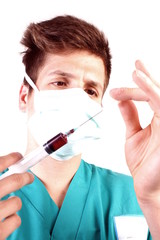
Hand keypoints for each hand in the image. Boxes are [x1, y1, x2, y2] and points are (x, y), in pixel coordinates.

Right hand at [0, 153, 33, 239]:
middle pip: (15, 181)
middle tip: (28, 177)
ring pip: (16, 202)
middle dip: (25, 177)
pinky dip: (12, 219)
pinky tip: (3, 221)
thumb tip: (2, 164)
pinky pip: (16, 220)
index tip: (18, 157)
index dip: (11, 158)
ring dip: (13, 203)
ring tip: (5, 206)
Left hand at [110, 60, 159, 201]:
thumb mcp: (133, 135)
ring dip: (148, 83)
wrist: (145, 186)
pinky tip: (139, 83)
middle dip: (145, 79)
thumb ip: (130, 116)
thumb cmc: (142, 163)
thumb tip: (121, 100)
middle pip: (156, 93)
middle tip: (135, 67)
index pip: (153, 95)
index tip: (135, 67)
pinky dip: (152, 93)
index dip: (145, 81)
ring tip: (136, 72)